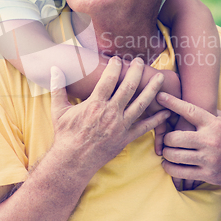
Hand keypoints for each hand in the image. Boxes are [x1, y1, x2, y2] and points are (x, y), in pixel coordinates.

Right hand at [50, 57, 170, 175]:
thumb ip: (58, 88)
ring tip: (159, 78)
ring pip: (141, 104)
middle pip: (128, 88)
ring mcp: (120, 126)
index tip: (118, 59)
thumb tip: (53, 69)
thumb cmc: (65, 135)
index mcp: (95, 104)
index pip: (108, 79)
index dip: (115, 67)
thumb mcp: (58, 110)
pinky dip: (157, 119)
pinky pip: (145, 127)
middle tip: (140, 61)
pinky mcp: (126, 138)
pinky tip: (166, 111)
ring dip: (152, 90)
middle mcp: (110, 113)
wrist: (73, 161)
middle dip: (136, 72)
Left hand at [157, 92, 220, 188]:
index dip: (173, 103)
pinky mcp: (207, 174)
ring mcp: (209, 159)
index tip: (160, 96)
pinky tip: (168, 164)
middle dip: (166, 138)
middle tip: (166, 138)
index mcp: (213, 124)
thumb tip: (187, 100)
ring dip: (166, 153)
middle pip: (176, 137)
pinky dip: (169, 168)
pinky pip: (180, 172)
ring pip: (175, 155)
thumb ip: (206, 111)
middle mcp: (210, 140)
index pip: (189, 111)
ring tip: (166, 151)